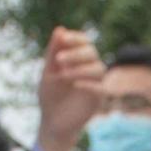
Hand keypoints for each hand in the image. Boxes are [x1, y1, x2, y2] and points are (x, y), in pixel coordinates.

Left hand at [37, 27, 107, 150]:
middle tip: (58, 60)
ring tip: (62, 75)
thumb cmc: (50, 95)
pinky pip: (101, 88)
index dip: (75, 38)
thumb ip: (54, 52)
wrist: (52, 121)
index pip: (83, 41)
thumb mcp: (48, 72)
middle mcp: (89, 68)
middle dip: (75, 53)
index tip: (63, 39)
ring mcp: (96, 83)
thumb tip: (60, 29)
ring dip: (80, 69)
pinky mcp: (99, 98)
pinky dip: (89, 84)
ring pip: (98, 68)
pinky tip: (75, 85)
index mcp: (78, 59)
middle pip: (91, 52)